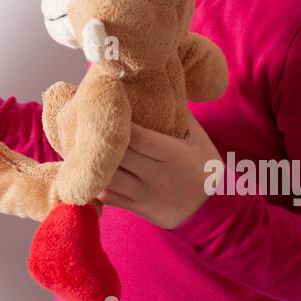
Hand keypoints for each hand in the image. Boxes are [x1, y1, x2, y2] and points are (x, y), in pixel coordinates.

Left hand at [96, 118, 224, 229]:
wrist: (217, 212)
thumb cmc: (207, 169)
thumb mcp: (200, 140)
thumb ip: (182, 116)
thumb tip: (162, 88)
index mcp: (172, 154)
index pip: (136, 137)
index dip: (117, 124)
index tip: (103, 110)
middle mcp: (157, 175)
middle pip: (118, 156)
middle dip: (99, 141)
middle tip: (84, 125)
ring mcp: (146, 195)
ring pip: (108, 179)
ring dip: (93, 164)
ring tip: (84, 149)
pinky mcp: (140, 210)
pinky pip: (109, 198)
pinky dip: (96, 184)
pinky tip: (92, 172)